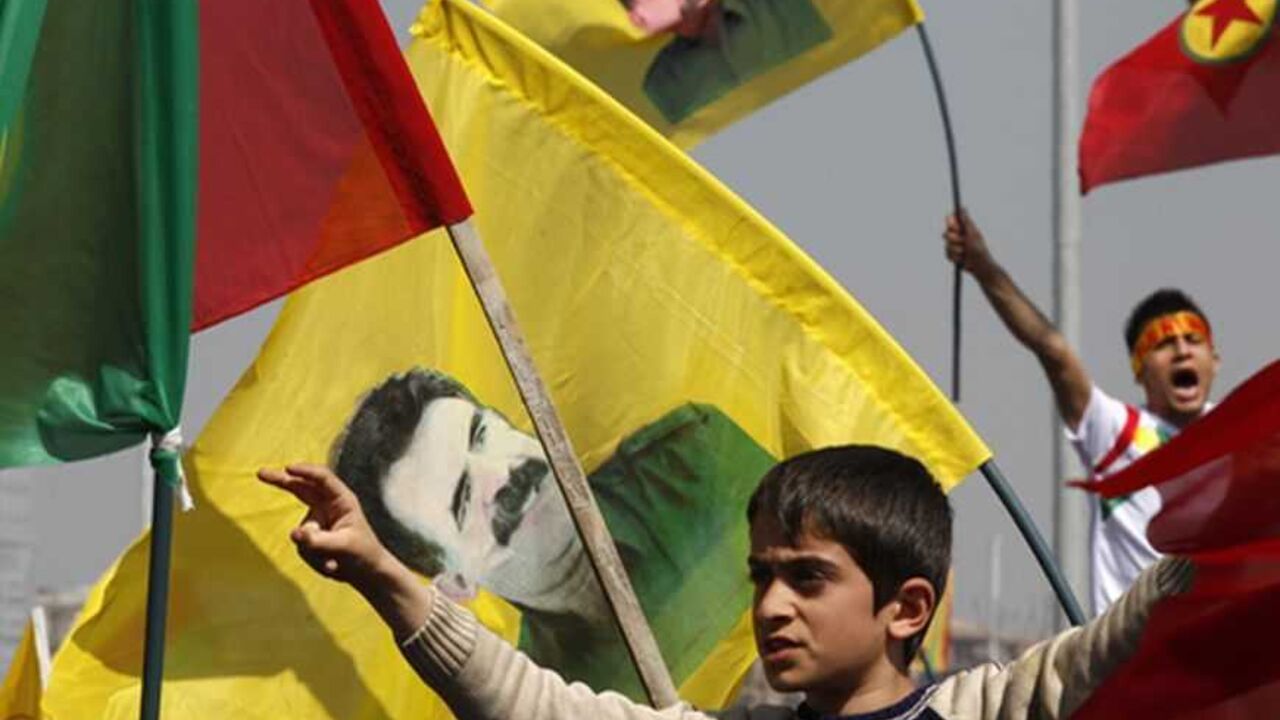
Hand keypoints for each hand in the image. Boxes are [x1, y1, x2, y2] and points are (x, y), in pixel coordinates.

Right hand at [257, 464, 393, 592]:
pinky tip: (332, 566)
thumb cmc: (363, 553)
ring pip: (301, 531)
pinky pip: (302, 546)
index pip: (323, 479)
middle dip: (280, 480)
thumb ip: (319, 540)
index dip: (305, 472)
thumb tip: (294, 534)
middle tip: (260, 473)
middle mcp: (327, 505)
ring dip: (315, 551)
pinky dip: (315, 559)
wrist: (365, 573)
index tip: (288, 468)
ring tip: (335, 562)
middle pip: (300, 488)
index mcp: (342, 500)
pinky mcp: (309, 536)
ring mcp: (316, 520)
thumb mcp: (343, 546)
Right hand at [943, 210, 994, 277]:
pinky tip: (962, 259)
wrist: (980, 266)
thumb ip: (965, 221)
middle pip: (946, 233)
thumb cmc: (979, 249)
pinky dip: (954, 257)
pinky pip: (947, 254)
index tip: (953, 225)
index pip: (952, 221)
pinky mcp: (952, 255)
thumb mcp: (971, 233)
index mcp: (965, 229)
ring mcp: (955, 246)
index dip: (950, 223)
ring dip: (955, 249)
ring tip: (964, 252)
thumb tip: (963, 207)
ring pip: (946, 245)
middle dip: (954, 238)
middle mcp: (959, 236)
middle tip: (963, 242)